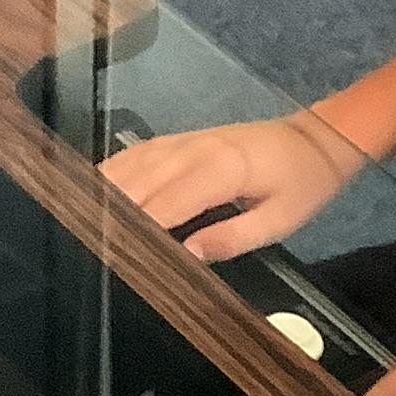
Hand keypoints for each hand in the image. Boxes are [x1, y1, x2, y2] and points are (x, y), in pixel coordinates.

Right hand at [103, 114, 364, 259]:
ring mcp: (182, 141)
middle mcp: (193, 150)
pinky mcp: (178, 140)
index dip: (135, 229)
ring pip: (128, 165)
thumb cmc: (302, 182)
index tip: (111, 255)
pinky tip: (96, 194)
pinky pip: (135, 154)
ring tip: (80, 226)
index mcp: (220, 169)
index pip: (165, 203)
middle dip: (110, 216)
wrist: (315, 139)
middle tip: (87, 248)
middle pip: (137, 183)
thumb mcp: (280, 220)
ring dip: (103, 194)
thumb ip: (232, 238)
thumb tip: (186, 255)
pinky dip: (112, 174)